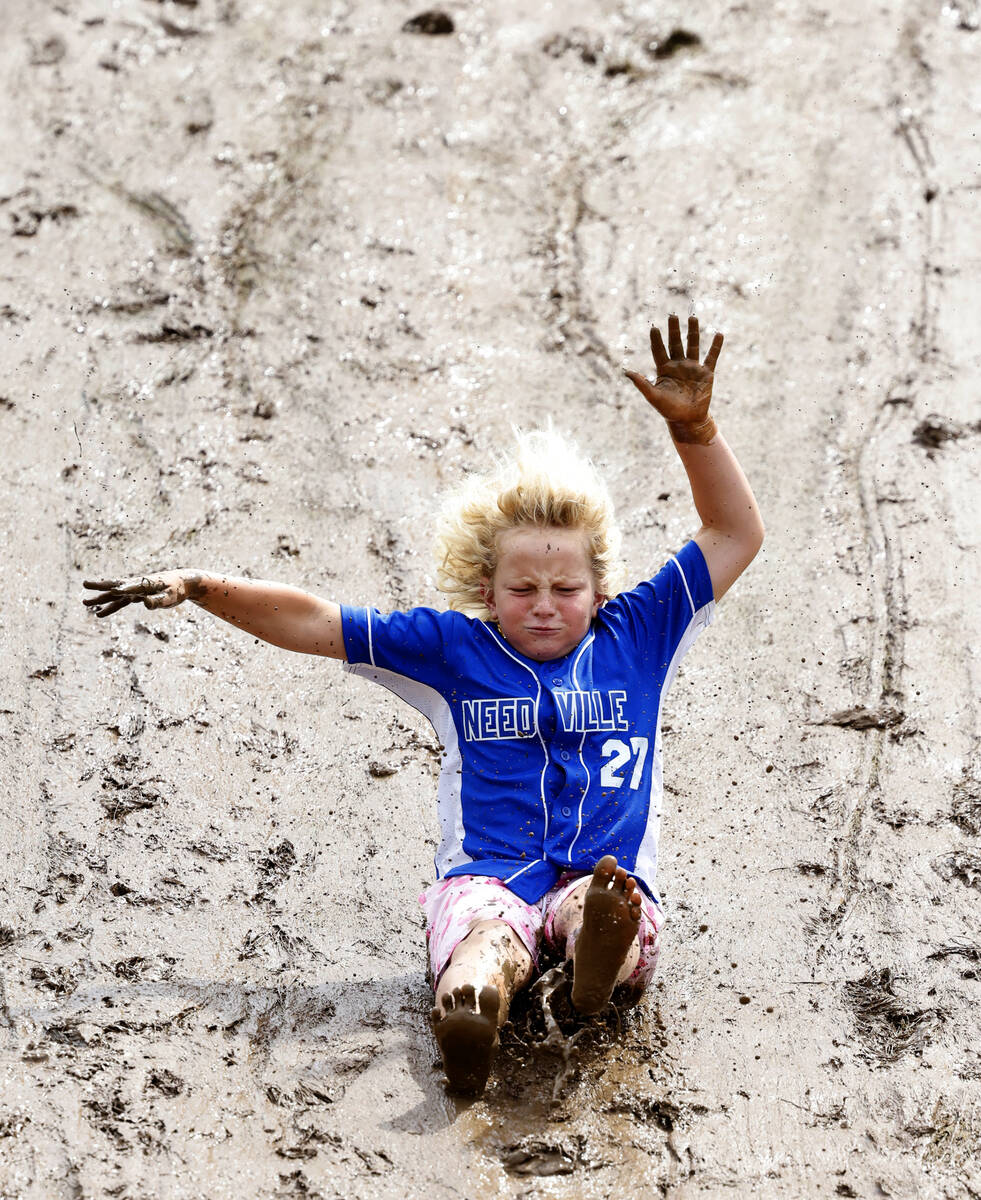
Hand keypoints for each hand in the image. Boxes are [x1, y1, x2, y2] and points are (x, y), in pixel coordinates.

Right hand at [82, 571, 204, 617]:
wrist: (184, 582)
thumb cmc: (178, 589)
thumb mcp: (171, 597)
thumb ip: (158, 600)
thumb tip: (145, 603)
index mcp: (146, 583)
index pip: (132, 586)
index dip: (123, 588)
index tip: (112, 589)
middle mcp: (137, 585)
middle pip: (116, 585)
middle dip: (100, 586)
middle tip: (84, 584)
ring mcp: (135, 590)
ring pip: (114, 594)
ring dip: (100, 598)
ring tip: (84, 602)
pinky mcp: (136, 595)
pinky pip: (120, 602)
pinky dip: (110, 607)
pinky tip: (99, 614)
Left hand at [623, 314, 722, 443]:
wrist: (688, 420)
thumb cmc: (668, 410)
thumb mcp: (653, 396)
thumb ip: (641, 383)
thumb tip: (626, 371)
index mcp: (664, 369)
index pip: (659, 350)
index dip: (656, 340)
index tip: (654, 328)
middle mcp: (678, 365)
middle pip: (675, 343)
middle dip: (674, 330)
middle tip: (672, 315)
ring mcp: (693, 367)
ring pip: (693, 345)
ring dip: (693, 332)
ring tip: (693, 318)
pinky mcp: (706, 373)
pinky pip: (711, 357)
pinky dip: (715, 346)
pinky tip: (719, 334)